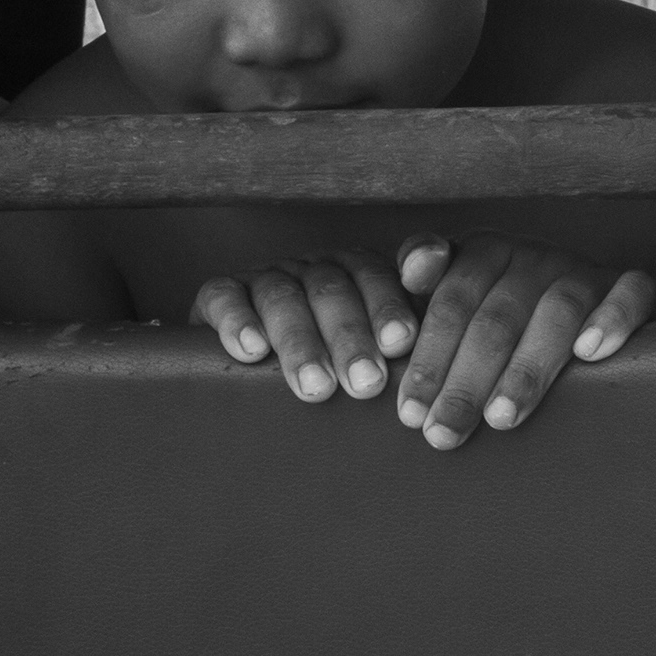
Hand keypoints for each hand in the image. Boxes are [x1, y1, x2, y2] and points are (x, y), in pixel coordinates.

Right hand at [192, 249, 414, 402]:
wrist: (255, 361)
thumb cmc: (335, 364)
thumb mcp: (374, 350)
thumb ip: (407, 338)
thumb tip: (436, 355)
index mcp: (354, 272)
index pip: (375, 277)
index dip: (387, 307)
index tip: (402, 344)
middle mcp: (311, 269)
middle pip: (331, 290)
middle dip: (350, 338)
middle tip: (366, 384)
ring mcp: (265, 279)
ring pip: (281, 296)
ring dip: (300, 342)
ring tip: (316, 386)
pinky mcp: (219, 295)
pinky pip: (224, 297)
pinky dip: (236, 322)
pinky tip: (252, 352)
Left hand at [391, 233, 655, 447]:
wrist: (592, 314)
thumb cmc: (507, 330)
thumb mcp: (457, 314)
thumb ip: (420, 317)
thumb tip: (390, 345)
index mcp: (484, 255)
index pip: (449, 302)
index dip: (428, 358)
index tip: (408, 413)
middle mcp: (532, 256)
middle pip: (495, 317)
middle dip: (465, 380)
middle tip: (442, 432)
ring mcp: (582, 269)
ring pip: (555, 312)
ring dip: (527, 368)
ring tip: (500, 418)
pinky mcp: (631, 286)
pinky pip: (628, 294)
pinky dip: (611, 319)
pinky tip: (590, 354)